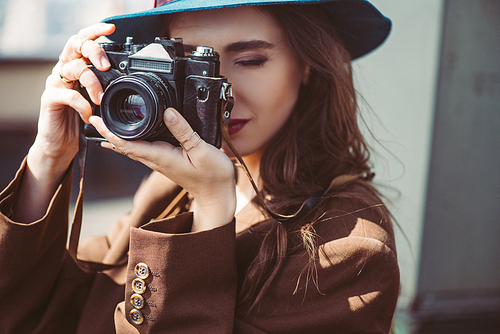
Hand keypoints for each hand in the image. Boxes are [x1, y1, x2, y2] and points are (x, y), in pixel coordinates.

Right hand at [31, 23, 114, 171]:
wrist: (62, 142)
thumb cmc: (82, 119)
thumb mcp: (98, 99)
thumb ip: (106, 86)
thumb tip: (128, 78)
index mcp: (76, 66)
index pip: (83, 40)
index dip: (95, 31)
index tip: (111, 29)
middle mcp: (64, 70)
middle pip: (76, 45)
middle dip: (94, 51)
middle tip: (106, 65)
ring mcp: (55, 83)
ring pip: (75, 68)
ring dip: (93, 83)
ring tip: (101, 99)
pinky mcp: (50, 98)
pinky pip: (69, 95)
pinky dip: (83, 105)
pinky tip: (89, 114)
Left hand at [89, 108, 236, 231]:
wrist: (216, 196)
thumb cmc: (212, 176)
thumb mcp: (201, 150)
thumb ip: (184, 132)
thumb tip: (168, 112)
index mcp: (161, 156)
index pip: (128, 144)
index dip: (110, 132)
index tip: (96, 120)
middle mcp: (156, 160)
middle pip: (124, 146)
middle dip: (107, 132)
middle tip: (92, 116)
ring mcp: (160, 162)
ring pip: (131, 148)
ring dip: (116, 136)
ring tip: (104, 124)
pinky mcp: (166, 161)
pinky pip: (142, 150)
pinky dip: (130, 141)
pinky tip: (128, 136)